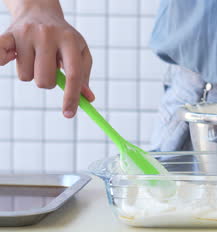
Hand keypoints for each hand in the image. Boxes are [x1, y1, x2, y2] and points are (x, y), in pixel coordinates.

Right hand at [0, 1, 93, 117]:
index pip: (73, 74)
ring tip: (36, 57)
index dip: (72, 97)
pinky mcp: (7, 35)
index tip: (69, 114)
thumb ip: (84, 76)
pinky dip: (3, 62)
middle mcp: (48, 35)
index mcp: (70, 40)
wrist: (41, 11)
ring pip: (25, 76)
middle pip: (45, 80)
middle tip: (48, 70)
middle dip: (47, 83)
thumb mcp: (80, 52)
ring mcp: (26, 34)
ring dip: (31, 73)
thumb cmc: (64, 38)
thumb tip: (88, 99)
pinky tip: (9, 57)